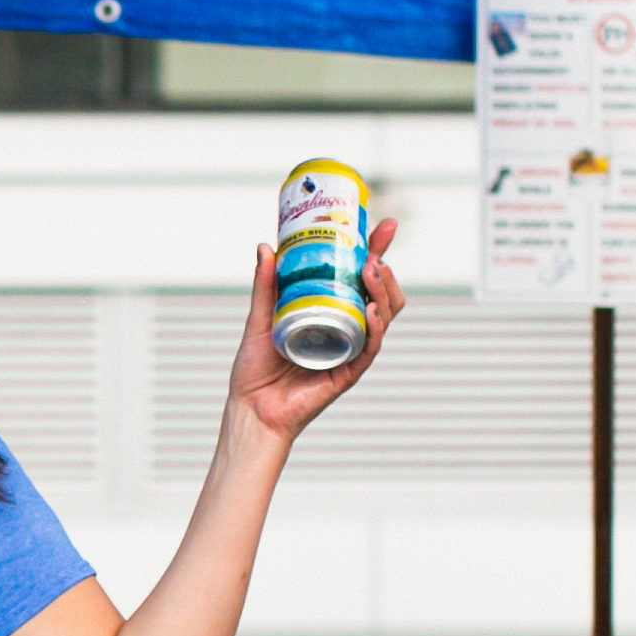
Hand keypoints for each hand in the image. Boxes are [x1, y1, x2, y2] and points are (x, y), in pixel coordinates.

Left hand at [223, 217, 402, 442]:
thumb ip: (266, 285)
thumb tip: (266, 246)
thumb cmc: (255, 370)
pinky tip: (370, 310)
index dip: (378, 253)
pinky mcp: (347, 372)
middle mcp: (346, 332)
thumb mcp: (259, 319)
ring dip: (383, 292)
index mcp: (332, 315)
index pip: (362, 280)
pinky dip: (374, 327)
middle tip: (375, 252)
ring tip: (372, 272)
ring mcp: (350, 351)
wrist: (249, 409)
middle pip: (382, 297)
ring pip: (384, 318)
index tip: (384, 226)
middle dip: (386, 270)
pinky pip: (369, 347)